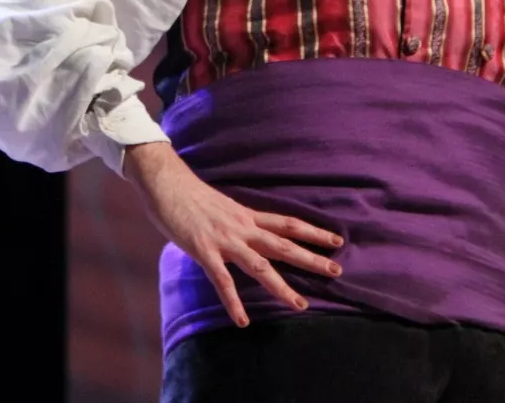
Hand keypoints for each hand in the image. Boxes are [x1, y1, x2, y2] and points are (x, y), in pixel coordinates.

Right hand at [122, 141, 343, 327]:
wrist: (167, 183)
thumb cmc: (191, 195)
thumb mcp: (224, 206)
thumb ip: (238, 222)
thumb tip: (250, 233)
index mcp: (247, 215)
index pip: (288, 223)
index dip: (313, 232)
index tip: (337, 240)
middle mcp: (242, 227)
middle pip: (283, 244)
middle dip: (311, 259)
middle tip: (336, 271)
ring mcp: (225, 240)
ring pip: (260, 266)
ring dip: (281, 287)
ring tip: (300, 305)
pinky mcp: (204, 251)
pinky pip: (222, 281)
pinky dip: (233, 302)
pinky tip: (242, 321)